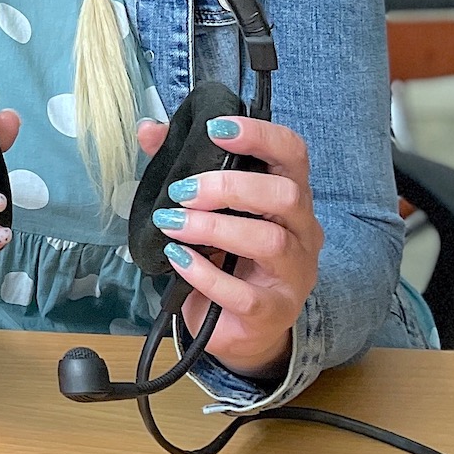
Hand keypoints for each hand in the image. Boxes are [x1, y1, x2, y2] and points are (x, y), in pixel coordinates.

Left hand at [136, 114, 322, 378]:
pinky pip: (244, 294)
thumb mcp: (206, 209)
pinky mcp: (274, 312)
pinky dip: (205, 274)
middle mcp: (303, 231)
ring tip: (172, 224)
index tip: (216, 128)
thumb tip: (149, 130)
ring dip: (212, 227)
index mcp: (289, 195)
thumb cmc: (225, 255)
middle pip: (285, 195)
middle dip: (228, 186)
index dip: (259, 135)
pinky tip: (178, 260)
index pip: (293, 153)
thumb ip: (182, 165)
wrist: (237, 325)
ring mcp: (294, 274)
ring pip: (269, 240)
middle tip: (181, 193)